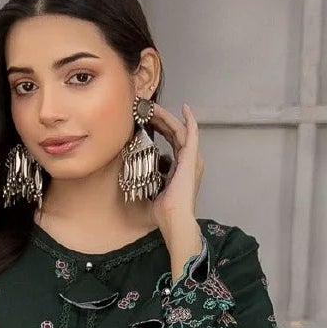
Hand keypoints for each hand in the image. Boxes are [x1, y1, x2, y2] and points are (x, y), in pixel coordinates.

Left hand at [145, 100, 202, 234]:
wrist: (175, 220)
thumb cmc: (165, 212)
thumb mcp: (152, 191)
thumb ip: (149, 180)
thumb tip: (135, 176)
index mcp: (181, 167)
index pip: (170, 140)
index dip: (160, 127)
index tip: (148, 119)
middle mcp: (189, 160)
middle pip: (174, 132)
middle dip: (161, 119)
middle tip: (148, 109)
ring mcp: (191, 158)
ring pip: (179, 129)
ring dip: (167, 117)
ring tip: (154, 107)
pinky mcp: (191, 158)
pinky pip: (192, 133)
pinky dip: (189, 120)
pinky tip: (184, 108)